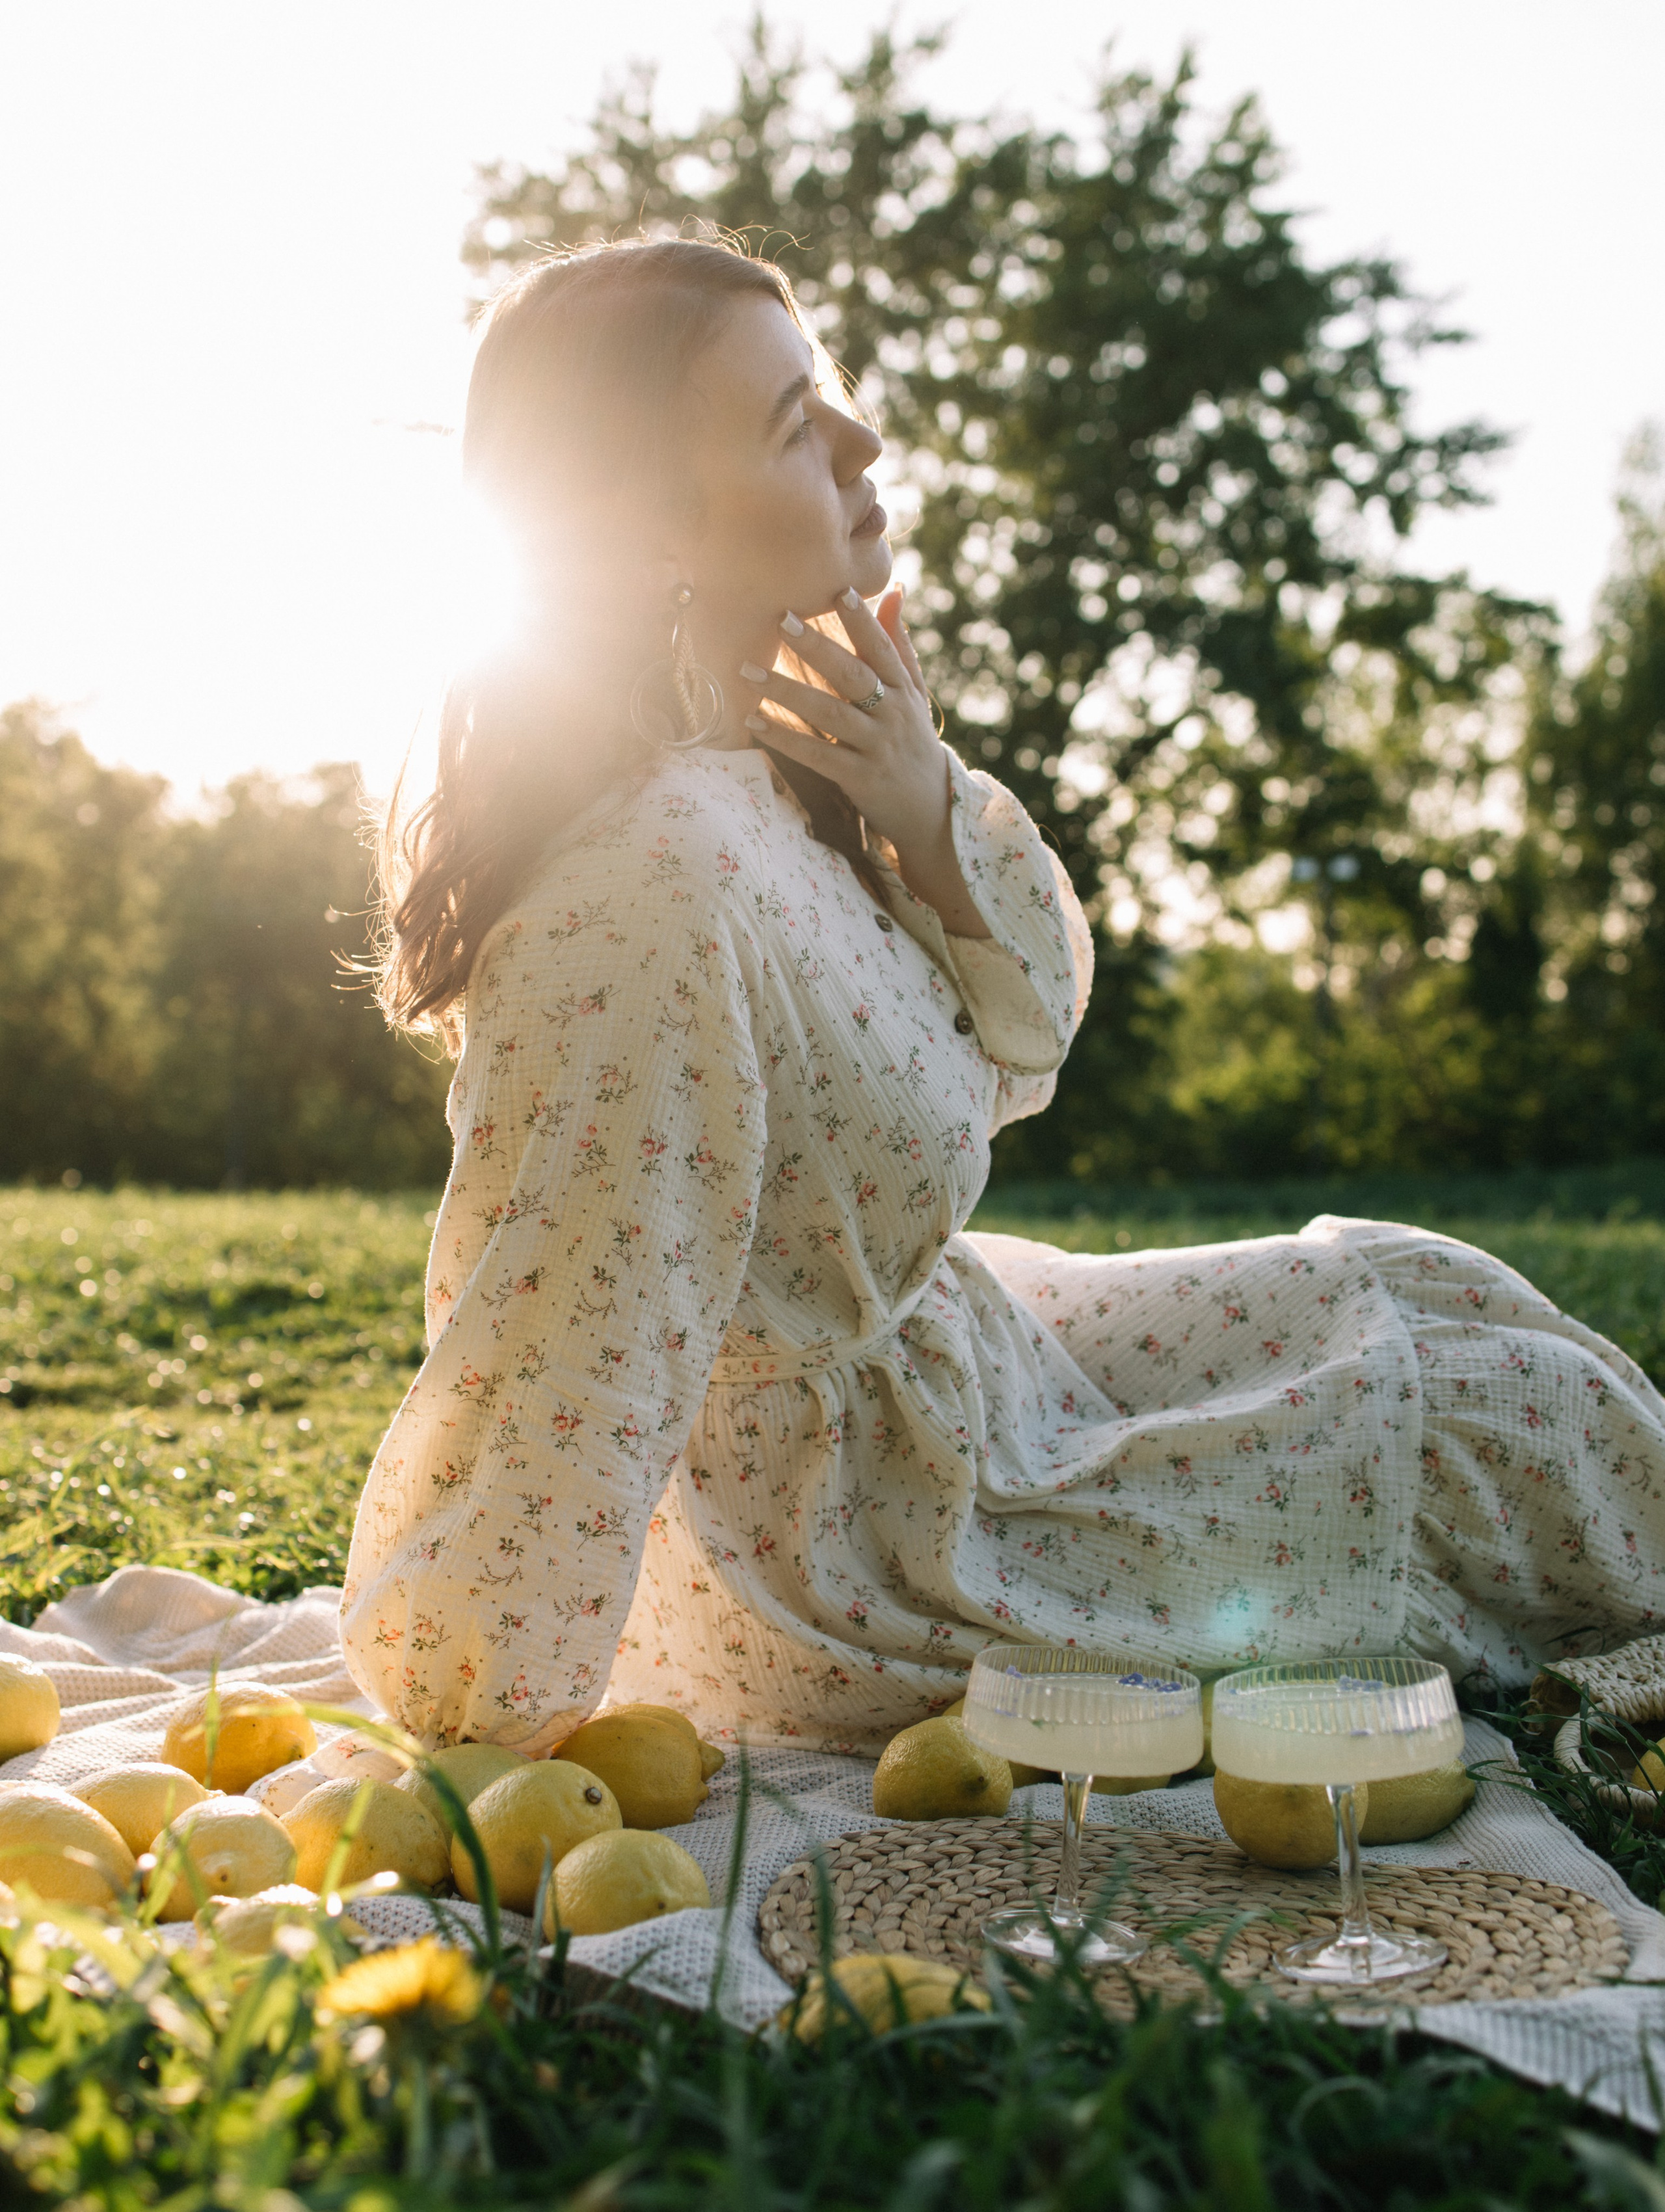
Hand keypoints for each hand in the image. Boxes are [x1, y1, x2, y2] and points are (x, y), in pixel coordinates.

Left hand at [740, 586, 992, 937]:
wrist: (932, 810)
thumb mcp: (915, 694)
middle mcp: (892, 715)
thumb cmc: (914, 743)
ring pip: (828, 713)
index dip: (863, 621)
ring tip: (749, 670)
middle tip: (781, 619)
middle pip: (851, 675)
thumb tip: (893, 591)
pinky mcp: (859, 778)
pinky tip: (755, 722)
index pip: (883, 649)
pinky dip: (784, 738)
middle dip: (816, 646)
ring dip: (786, 691)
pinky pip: (817, 755)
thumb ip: (899, 644)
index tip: (840, 591)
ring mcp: (876, 747)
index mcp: (904, 690)